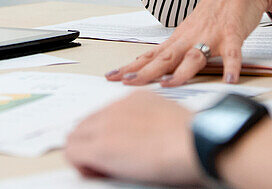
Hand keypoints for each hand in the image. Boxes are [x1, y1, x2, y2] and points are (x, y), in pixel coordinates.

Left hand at [66, 92, 199, 184]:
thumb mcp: (170, 121)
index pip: (104, 116)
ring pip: (75, 137)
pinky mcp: (102, 146)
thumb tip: (145, 142)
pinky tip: (99, 173)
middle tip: (108, 165)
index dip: (105, 137)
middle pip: (86, 124)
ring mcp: (108, 124)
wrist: (198, 142)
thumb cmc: (196, 139)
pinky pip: (73, 153)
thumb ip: (152, 125)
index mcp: (135, 99)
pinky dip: (81, 166)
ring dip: (85, 155)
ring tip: (104, 170)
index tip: (117, 153)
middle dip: (91, 145)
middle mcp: (117, 106)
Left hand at [108, 0, 271, 86]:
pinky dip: (231, 66)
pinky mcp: (232, 35)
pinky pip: (232, 53)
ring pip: (193, 57)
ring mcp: (211, 36)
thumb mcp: (190, 31)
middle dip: (145, 72)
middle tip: (127, 83)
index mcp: (179, 39)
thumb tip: (157, 66)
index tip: (111, 77)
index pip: (150, 56)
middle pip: (164, 59)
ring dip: (180, 72)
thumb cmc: (214, 11)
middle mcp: (190, 39)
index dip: (131, 67)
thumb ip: (176, 50)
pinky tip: (229, 80)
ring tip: (168, 85)